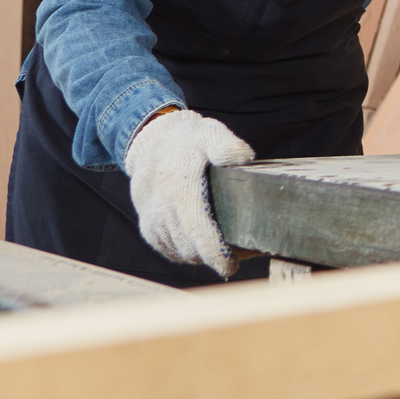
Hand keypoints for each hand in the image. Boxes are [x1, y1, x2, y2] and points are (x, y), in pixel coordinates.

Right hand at [124, 109, 254, 277]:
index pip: (197, 229)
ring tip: (235, 248)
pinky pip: (172, 251)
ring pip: (183, 253)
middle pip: (192, 248)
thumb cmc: (186, 141)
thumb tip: (243, 158)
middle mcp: (161, 209)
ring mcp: (153, 223)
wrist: (150, 145)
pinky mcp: (150, 231)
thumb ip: (226, 145)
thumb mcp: (209, 133)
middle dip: (220, 256)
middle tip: (249, 252)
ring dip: (206, 256)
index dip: (214, 252)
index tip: (231, 265)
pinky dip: (191, 253)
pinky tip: (210, 246)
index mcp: (179, 187)